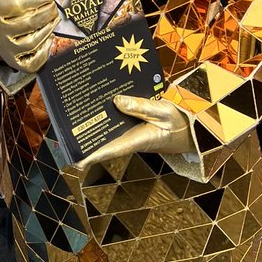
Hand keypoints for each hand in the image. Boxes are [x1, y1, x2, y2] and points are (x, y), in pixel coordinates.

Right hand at [0, 0, 59, 73]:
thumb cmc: (0, 9)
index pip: (18, 4)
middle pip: (29, 23)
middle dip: (47, 14)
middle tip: (55, 8)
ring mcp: (6, 49)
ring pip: (33, 41)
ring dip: (48, 30)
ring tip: (55, 20)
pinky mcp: (14, 62)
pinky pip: (33, 60)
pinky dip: (44, 51)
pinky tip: (50, 39)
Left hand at [77, 95, 194, 170]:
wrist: (196, 128)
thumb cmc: (182, 122)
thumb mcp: (163, 111)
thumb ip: (141, 106)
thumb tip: (115, 101)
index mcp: (140, 140)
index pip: (113, 149)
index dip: (93, 155)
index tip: (76, 160)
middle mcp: (133, 139)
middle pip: (105, 141)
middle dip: (87, 140)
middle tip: (65, 136)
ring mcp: (134, 134)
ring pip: (110, 132)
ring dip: (95, 128)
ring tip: (74, 121)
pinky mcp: (136, 127)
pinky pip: (118, 123)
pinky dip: (108, 117)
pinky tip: (98, 107)